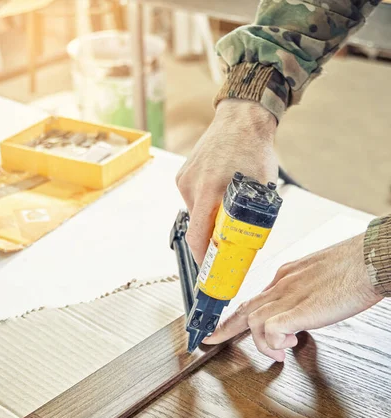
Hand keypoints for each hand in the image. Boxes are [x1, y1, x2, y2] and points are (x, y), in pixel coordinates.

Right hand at [176, 99, 277, 264]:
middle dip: (210, 240)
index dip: (202, 258)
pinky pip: (193, 199)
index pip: (198, 237)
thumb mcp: (262, 189)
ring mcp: (185, 179)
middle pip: (196, 228)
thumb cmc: (255, 150)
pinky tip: (220, 194)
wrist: (242, 118)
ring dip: (209, 219)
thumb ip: (255, 217)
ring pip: (195, 214)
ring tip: (228, 209)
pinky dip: (205, 204)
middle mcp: (192, 185)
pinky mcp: (183, 174)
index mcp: (210, 189)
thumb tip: (250, 246)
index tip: (207, 270)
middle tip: (225, 245)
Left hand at [204, 234, 381, 361]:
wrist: (371, 260)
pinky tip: (287, 345)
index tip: (223, 326)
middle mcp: (282, 284)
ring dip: (261, 342)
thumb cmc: (354, 267)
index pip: (254, 296)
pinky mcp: (299, 309)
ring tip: (279, 352)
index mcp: (287, 275)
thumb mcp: (320, 276)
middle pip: (244, 308)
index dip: (235, 314)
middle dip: (225, 328)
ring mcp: (289, 295)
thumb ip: (305, 292)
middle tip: (212, 340)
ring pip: (252, 320)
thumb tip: (301, 312)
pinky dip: (273, 341)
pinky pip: (270, 329)